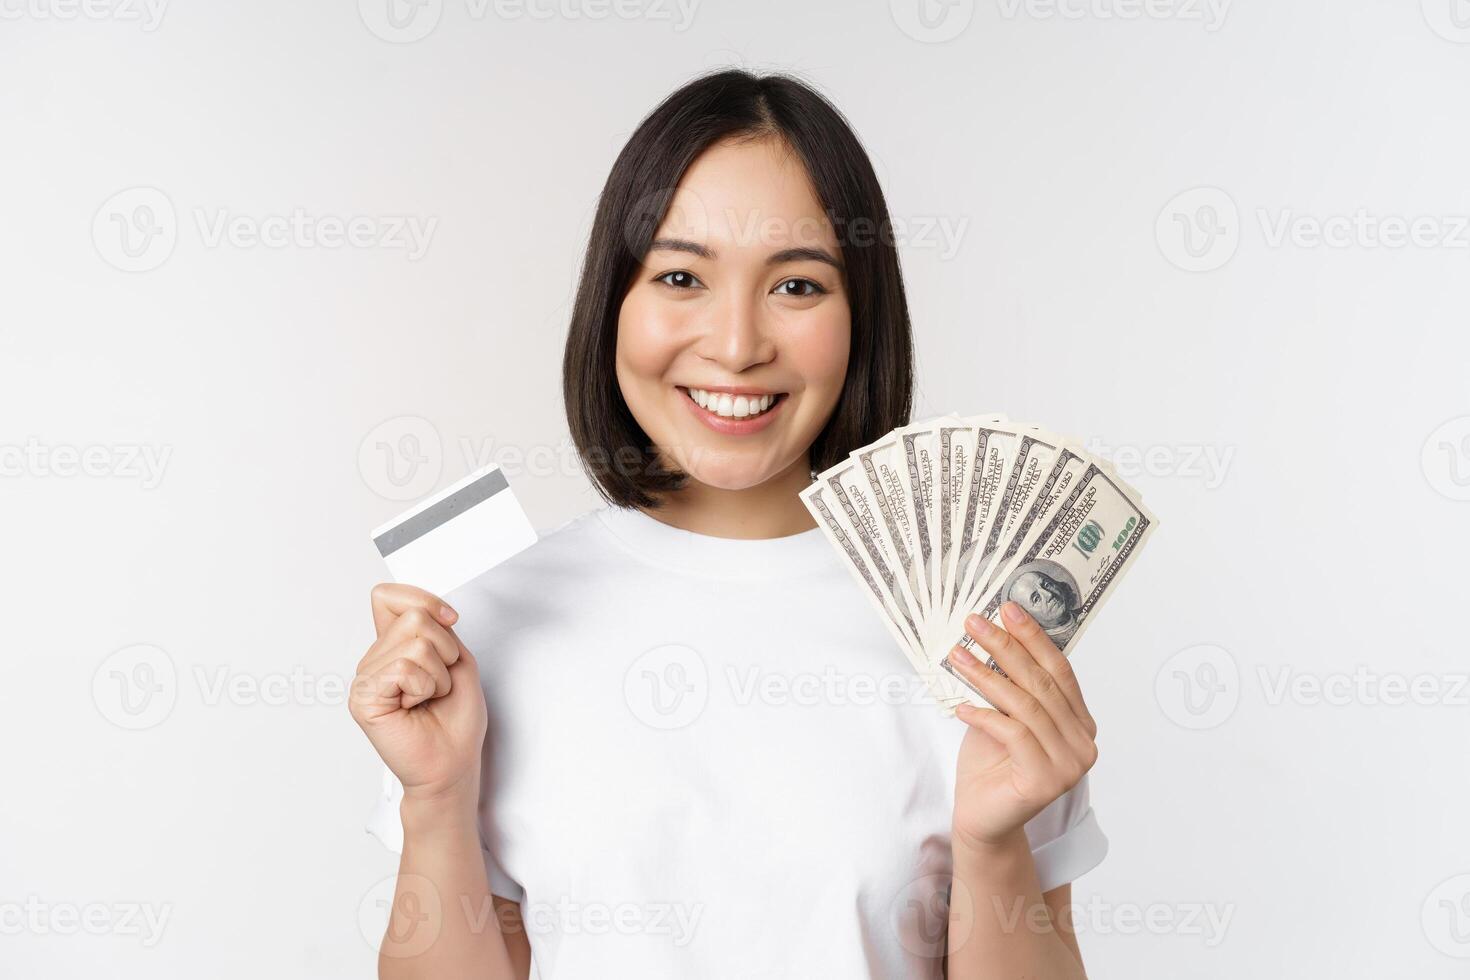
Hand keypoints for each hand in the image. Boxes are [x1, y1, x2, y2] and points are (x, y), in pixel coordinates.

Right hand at [348, 583, 487, 807]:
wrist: (452, 764)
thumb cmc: (456, 720)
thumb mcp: (457, 660)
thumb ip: (437, 628)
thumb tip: (423, 610)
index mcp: (392, 646)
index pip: (387, 596)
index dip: (423, 599)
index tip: (450, 621)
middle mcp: (375, 659)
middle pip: (414, 616)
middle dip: (445, 650)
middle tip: (438, 684)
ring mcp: (366, 678)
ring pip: (415, 643)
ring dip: (437, 674)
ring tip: (427, 698)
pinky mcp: (363, 698)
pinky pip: (404, 668)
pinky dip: (424, 687)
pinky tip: (415, 707)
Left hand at [947, 601, 1098, 853]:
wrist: (982, 819)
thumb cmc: (991, 766)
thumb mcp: (1002, 714)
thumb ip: (1011, 684)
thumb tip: (995, 632)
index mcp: (1080, 723)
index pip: (1059, 670)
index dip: (1034, 638)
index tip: (1008, 609)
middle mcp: (1083, 743)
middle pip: (1042, 683)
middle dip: (1006, 648)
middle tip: (976, 623)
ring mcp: (1068, 765)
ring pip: (1026, 706)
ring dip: (987, 676)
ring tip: (957, 656)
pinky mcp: (1045, 781)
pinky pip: (1013, 734)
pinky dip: (985, 716)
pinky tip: (960, 706)